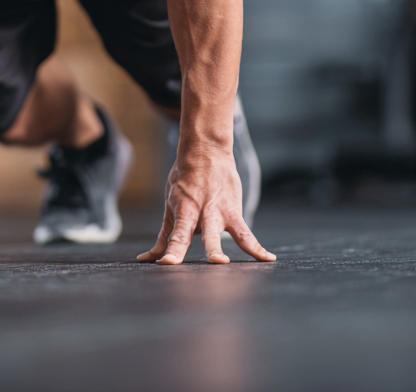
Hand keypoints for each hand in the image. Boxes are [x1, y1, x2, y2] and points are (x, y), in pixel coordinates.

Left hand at [137, 146, 275, 265]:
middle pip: (205, 234)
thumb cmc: (185, 181)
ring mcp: (220, 213)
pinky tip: (268, 259)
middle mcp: (203, 213)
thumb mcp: (171, 206)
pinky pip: (247, 234)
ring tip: (225, 262)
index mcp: (184, 210)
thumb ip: (165, 236)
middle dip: (207, 248)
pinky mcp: (234, 213)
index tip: (166, 263)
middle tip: (210, 262)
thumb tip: (147, 259)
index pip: (178, 235)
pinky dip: (257, 248)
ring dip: (226, 246)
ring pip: (227, 233)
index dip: (173, 250)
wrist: (206, 151)